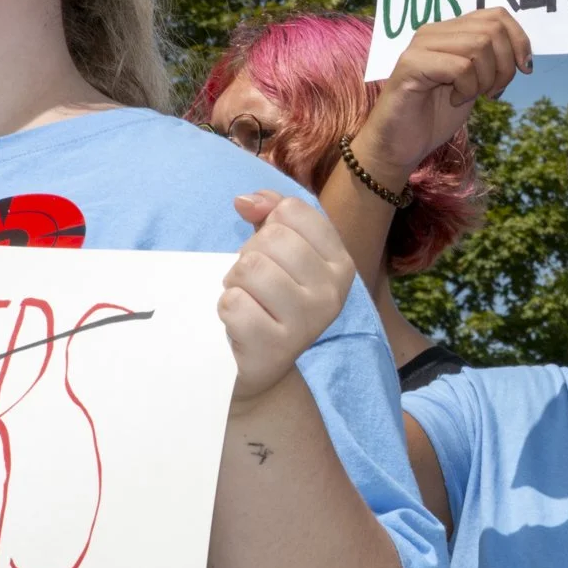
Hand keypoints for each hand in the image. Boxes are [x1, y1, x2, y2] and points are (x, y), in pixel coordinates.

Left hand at [219, 192, 356, 400]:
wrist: (264, 365)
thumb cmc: (270, 299)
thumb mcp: (281, 251)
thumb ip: (271, 212)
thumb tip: (245, 202)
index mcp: (341, 263)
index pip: (292, 211)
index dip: (268, 224)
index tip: (272, 252)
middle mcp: (333, 293)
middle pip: (271, 237)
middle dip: (250, 255)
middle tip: (255, 284)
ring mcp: (308, 322)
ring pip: (250, 267)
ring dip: (235, 282)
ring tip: (247, 300)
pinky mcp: (276, 347)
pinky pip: (233, 303)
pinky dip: (226, 309)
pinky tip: (240, 324)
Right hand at [353, 10, 533, 183]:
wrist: (398, 145)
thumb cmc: (434, 116)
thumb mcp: (474, 83)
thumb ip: (491, 61)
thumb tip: (521, 51)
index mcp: (450, 31)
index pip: (497, 15)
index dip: (519, 40)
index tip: (525, 69)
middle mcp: (434, 31)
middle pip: (492, 30)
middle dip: (505, 65)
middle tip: (493, 92)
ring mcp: (420, 45)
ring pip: (479, 46)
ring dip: (485, 79)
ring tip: (470, 96)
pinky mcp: (411, 64)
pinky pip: (460, 67)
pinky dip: (467, 88)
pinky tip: (454, 100)